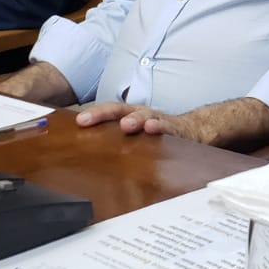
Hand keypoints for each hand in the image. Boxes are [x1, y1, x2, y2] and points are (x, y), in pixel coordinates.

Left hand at [75, 103, 214, 144]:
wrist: (192, 130)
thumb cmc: (158, 134)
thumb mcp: (135, 138)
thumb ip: (116, 143)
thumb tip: (90, 157)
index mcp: (129, 116)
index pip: (107, 113)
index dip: (92, 115)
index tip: (76, 122)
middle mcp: (141, 114)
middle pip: (119, 110)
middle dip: (102, 114)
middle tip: (85, 120)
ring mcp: (158, 119)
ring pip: (143, 115)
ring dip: (133, 119)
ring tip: (125, 125)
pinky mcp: (175, 128)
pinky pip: (167, 126)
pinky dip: (159, 126)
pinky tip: (151, 128)